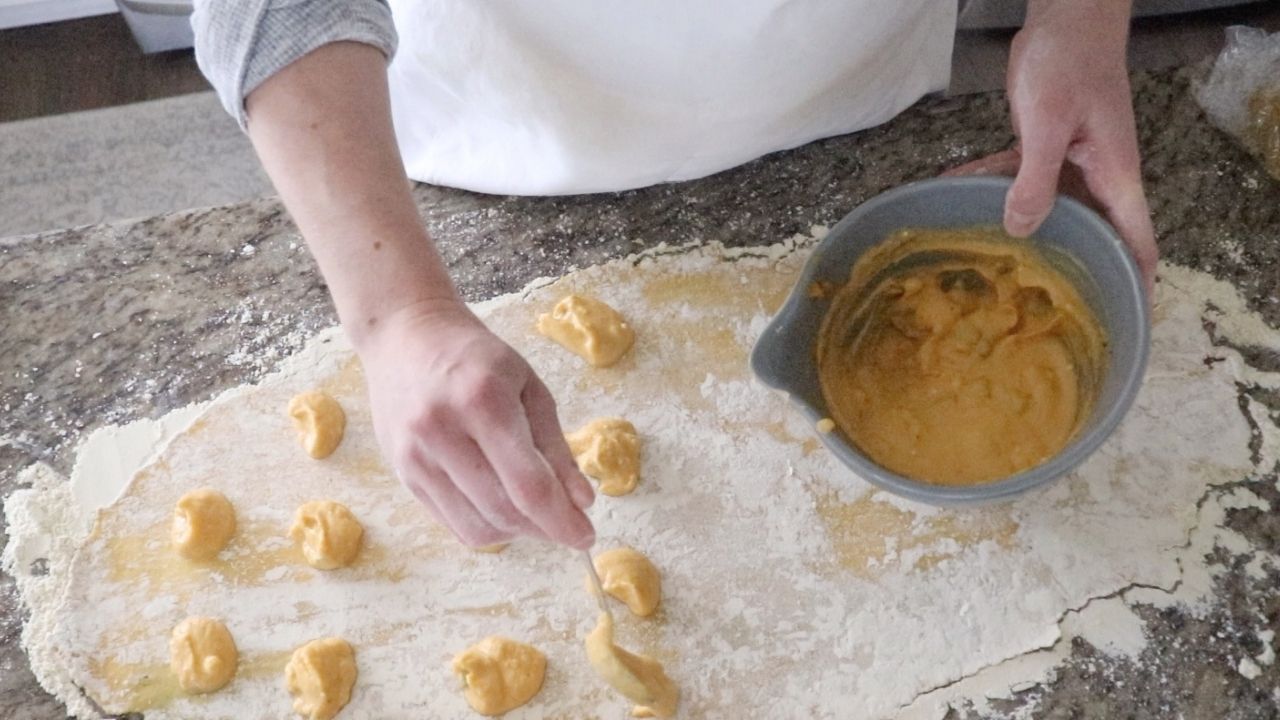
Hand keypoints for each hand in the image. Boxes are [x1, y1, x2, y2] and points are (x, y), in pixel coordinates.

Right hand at [361, 299, 595, 548]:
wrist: (405, 336)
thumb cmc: (477, 357)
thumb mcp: (529, 386)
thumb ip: (555, 446)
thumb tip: (581, 501)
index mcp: (484, 401)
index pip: (528, 484)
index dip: (561, 520)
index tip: (585, 536)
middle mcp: (443, 431)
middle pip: (504, 510)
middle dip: (543, 528)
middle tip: (566, 524)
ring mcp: (416, 456)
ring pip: (477, 526)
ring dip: (516, 532)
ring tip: (534, 514)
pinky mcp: (403, 473)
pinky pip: (452, 522)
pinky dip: (486, 527)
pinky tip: (502, 509)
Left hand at [946, 1, 1156, 297]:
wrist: (1064, 16)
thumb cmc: (1070, 63)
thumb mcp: (1048, 125)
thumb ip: (1035, 179)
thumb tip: (1021, 230)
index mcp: (1115, 177)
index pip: (1137, 242)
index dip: (1135, 284)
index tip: (1122, 319)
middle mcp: (1098, 177)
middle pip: (1090, 234)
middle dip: (1068, 269)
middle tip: (1034, 308)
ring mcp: (1071, 163)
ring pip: (1047, 210)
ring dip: (1017, 230)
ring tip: (983, 263)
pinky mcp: (1044, 148)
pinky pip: (1018, 178)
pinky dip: (991, 185)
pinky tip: (954, 191)